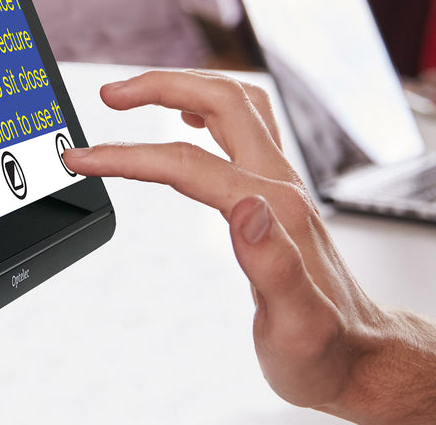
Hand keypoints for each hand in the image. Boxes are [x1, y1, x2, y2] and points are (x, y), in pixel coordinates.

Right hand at [63, 70, 435, 423]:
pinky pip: (241, 122)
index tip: (83, 159)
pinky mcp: (275, 187)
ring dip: (182, 85)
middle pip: (218, 100)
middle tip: (109, 96)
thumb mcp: (297, 328)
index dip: (128, 156)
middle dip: (157, 86)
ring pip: (233, 101)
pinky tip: (186, 116)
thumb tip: (246, 209)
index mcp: (273, 209)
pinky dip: (203, 104)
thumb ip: (274, 265)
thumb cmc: (324, 351)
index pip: (186, 162)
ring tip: (137, 92)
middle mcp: (278, 181)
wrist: (360, 358)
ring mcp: (280, 180)